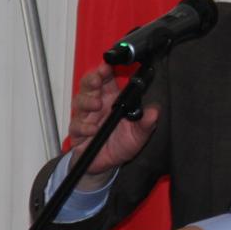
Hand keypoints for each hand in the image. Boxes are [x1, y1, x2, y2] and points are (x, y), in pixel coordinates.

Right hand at [67, 64, 159, 182]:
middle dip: (92, 79)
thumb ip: (146, 123)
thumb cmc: (122, 143)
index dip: (106, 69)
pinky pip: (77, 126)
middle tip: (97, 80)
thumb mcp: (140, 134)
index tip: (108, 65)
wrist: (107, 164)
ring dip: (87, 101)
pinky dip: (84, 126)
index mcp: (112, 98)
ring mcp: (86, 117)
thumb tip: (153, 112)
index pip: (107, 78)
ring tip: (97, 104)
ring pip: (80, 101)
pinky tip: (93, 129)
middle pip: (89, 85)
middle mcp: (98, 104)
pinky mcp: (78, 132)